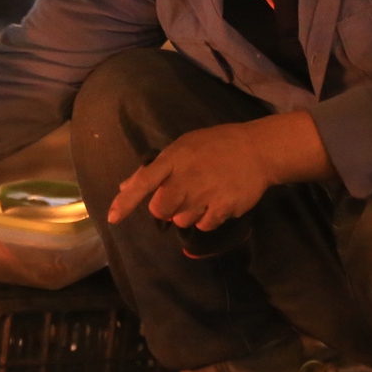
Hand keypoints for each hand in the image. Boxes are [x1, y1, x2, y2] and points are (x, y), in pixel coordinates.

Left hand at [107, 121, 272, 230]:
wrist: (258, 150)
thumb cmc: (215, 146)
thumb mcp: (182, 148)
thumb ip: (153, 169)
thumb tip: (125, 187)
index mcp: (174, 159)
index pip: (144, 181)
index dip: (126, 202)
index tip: (113, 218)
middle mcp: (187, 177)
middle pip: (160, 210)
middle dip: (164, 209)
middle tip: (180, 196)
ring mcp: (205, 194)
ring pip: (181, 220)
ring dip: (188, 213)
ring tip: (203, 194)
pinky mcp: (224, 207)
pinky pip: (203, 226)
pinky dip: (207, 219)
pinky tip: (217, 202)